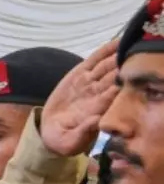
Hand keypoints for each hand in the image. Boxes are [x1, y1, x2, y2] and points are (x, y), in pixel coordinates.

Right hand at [40, 40, 120, 156]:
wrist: (50, 132)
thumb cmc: (62, 140)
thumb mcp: (70, 143)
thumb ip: (82, 134)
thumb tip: (95, 121)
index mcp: (99, 109)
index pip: (114, 93)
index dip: (122, 83)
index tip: (128, 74)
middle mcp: (98, 93)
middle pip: (115, 76)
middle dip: (124, 65)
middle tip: (133, 53)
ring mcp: (90, 82)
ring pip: (108, 65)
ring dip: (118, 55)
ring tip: (130, 42)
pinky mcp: (80, 74)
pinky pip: (95, 59)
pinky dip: (106, 50)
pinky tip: (117, 41)